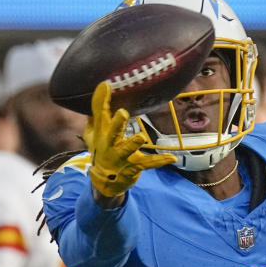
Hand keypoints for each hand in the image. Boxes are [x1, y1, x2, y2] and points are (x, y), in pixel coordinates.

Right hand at [85, 81, 175, 197]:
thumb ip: (95, 115)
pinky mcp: (134, 166)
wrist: (104, 182)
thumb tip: (99, 90)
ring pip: (127, 150)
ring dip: (133, 144)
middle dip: (117, 123)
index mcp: (101, 134)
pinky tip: (172, 158)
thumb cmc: (101, 151)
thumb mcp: (93, 135)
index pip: (99, 114)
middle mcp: (110, 145)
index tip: (106, 85)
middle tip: (122, 112)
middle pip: (112, 132)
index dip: (101, 100)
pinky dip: (160, 161)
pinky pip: (149, 164)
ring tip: (141, 137)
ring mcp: (121, 157)